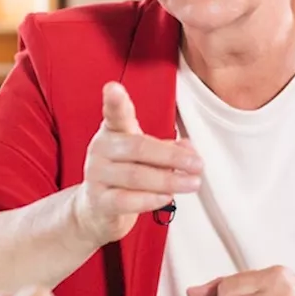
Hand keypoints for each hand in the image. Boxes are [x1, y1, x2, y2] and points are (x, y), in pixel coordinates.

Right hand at [72, 82, 203, 246]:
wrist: (98, 207)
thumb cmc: (126, 173)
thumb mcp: (147, 156)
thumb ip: (168, 149)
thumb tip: (190, 150)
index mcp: (113, 130)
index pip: (114, 113)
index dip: (114, 101)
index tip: (113, 88)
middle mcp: (100, 149)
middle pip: (137, 147)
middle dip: (172, 156)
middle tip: (197, 164)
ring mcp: (96, 175)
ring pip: (135, 175)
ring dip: (168, 179)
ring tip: (192, 183)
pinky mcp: (97, 201)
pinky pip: (126, 200)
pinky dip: (150, 199)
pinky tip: (166, 197)